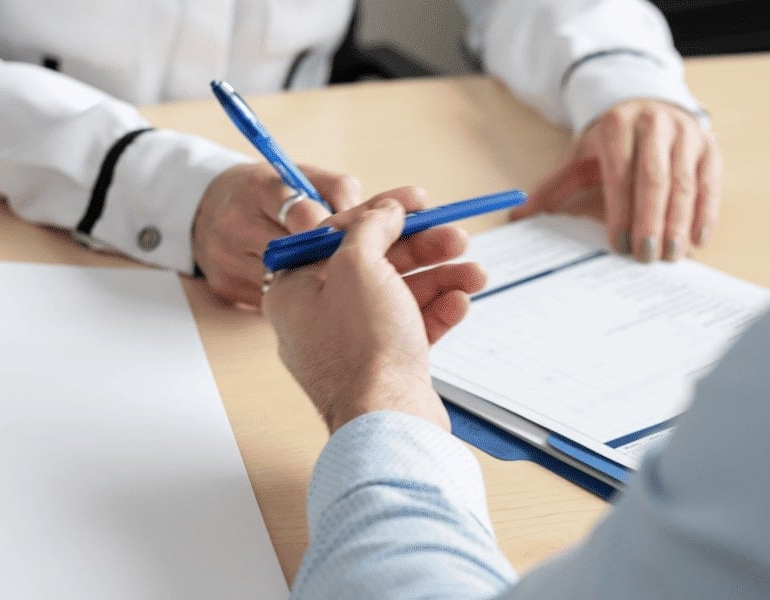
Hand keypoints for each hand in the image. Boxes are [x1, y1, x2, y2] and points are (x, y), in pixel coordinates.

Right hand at [193, 162, 361, 305]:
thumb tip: (374, 216)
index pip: (303, 213)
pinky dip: (293, 295)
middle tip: (351, 263)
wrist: (205, 210)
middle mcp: (237, 224)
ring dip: (313, 280)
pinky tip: (303, 289)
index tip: (351, 236)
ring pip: (287, 281)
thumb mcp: (299, 176)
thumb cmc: (266, 193)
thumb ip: (337, 190)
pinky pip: (273, 299)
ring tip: (329, 275)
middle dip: (327, 258)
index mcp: (258, 188)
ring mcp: (228, 260)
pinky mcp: (227, 288)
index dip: (334, 229)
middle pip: (296, 252)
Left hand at [262, 192, 487, 433]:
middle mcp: (318, 317)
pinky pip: (412, 328)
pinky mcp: (383, 368)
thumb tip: (384, 211)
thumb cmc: (362, 346)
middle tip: (457, 235)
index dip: (380, 213)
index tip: (416, 201)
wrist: (388, 420)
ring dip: (440, 277)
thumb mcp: (358, 265)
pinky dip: (438, 311)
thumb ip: (369, 228)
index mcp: (294, 290)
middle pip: (374, 264)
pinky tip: (461, 302)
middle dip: (422, 248)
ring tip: (475, 272)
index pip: (336, 236)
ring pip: (400, 296)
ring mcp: (352, 345)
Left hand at [514, 99, 721, 262]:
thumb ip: (552, 186)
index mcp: (617, 126)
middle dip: (651, 222)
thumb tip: (517, 215)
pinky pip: (710, 183)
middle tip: (646, 257)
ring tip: (670, 256)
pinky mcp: (709, 147)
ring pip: (685, 183)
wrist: (647, 106)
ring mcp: (686, 134)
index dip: (621, 211)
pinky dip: (705, 213)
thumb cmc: (611, 143)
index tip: (619, 245)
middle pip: (656, 179)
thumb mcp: (580, 157)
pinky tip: (697, 239)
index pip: (620, 173)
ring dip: (679, 223)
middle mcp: (655, 125)